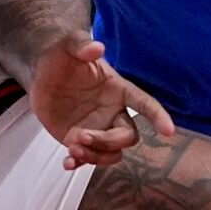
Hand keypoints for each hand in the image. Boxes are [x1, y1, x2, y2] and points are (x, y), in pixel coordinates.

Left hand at [28, 31, 177, 169]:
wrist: (41, 74)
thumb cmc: (62, 57)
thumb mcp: (69, 46)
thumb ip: (81, 45)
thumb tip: (96, 47)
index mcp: (119, 90)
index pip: (144, 103)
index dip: (158, 116)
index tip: (168, 131)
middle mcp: (113, 112)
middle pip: (127, 136)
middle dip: (108, 141)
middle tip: (82, 136)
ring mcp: (98, 129)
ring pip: (111, 152)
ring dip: (95, 156)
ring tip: (72, 149)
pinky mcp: (79, 140)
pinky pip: (88, 158)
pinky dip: (80, 164)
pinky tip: (68, 163)